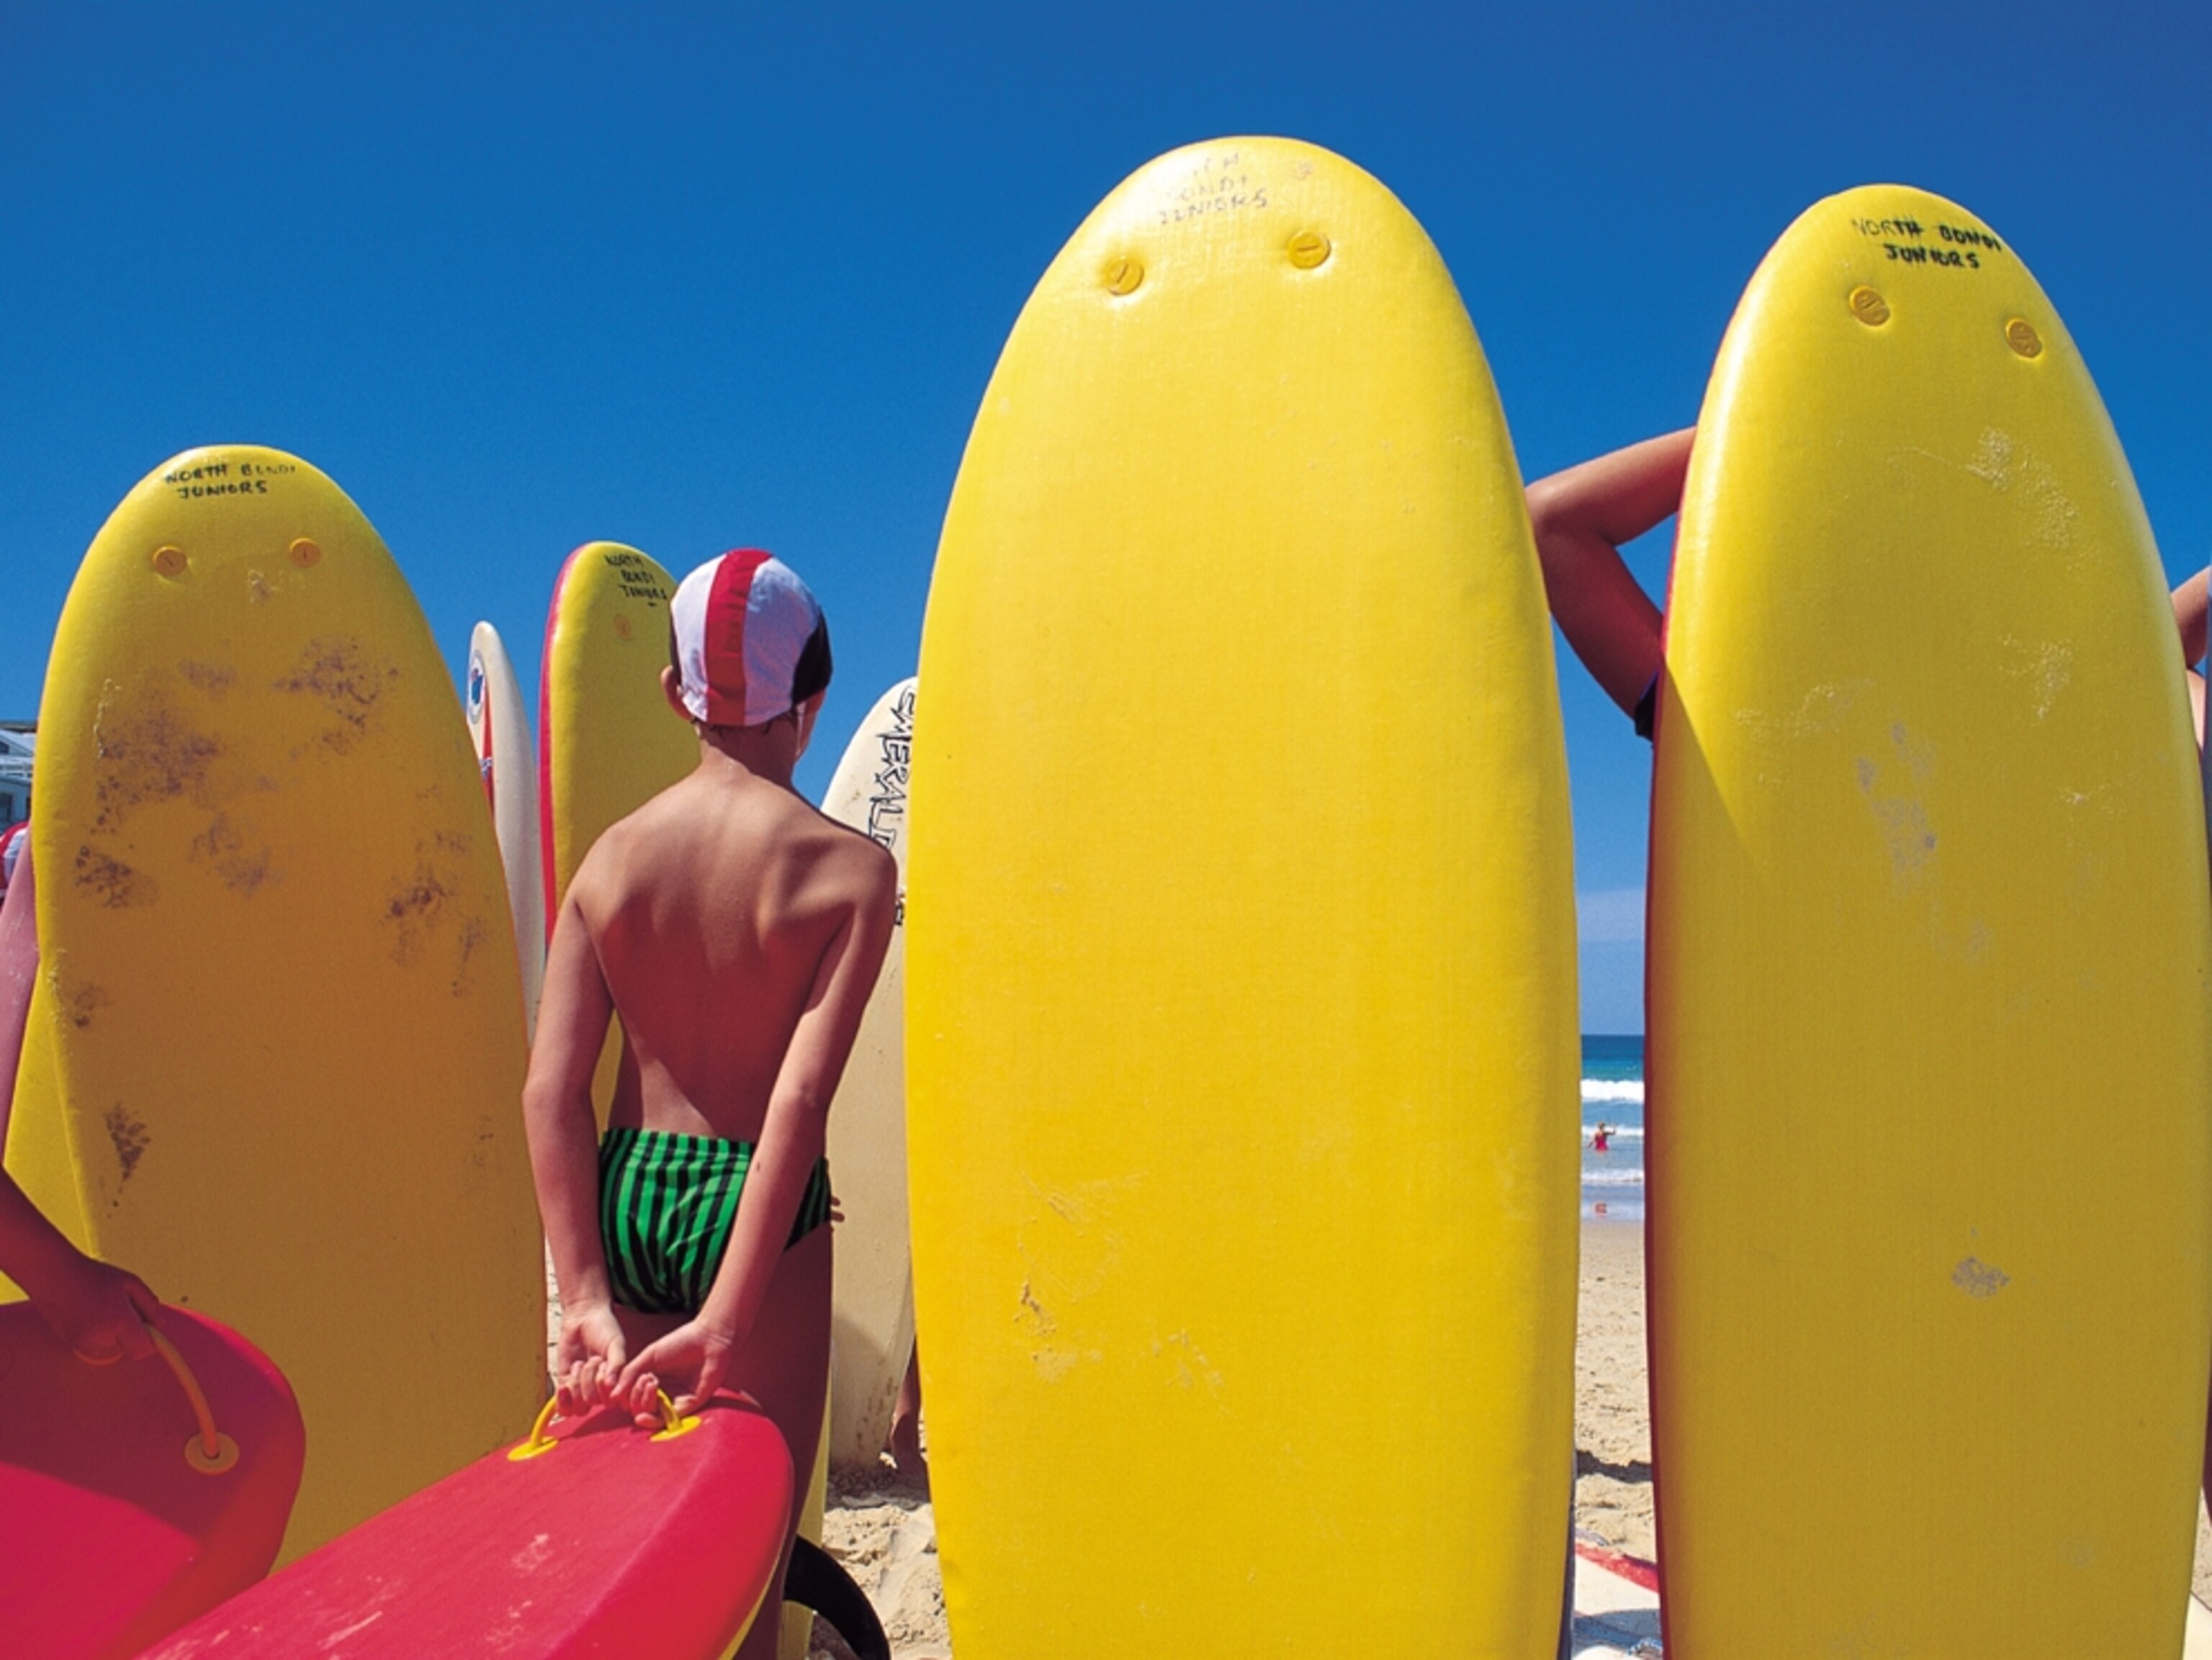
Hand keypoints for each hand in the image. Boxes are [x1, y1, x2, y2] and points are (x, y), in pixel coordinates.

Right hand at [34, 1255, 160, 1364]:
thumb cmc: (93, 1275)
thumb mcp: (130, 1283)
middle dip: (131, 1332)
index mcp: (119, 1322)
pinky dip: (99, 1334)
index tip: (150, 1327)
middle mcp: (101, 1339)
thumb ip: (149, 1305)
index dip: (151, 1340)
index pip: (144, 1349)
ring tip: (102, 1307)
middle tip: (120, 1306)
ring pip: (113, 1347)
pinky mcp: (71, 1345)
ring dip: (114, 1333)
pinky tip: (90, 1313)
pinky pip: (96, 1345)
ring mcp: (83, 1345)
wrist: (53, 1275)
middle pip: (129, 1347)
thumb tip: (160, 1325)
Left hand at [553, 1302, 627, 1414]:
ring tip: (579, 1365)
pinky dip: (563, 1399)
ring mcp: (582, 1390)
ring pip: (578, 1408)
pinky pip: (563, 1408)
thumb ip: (617, 1364)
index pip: (611, 1401)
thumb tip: (611, 1385)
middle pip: (592, 1402)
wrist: (583, 1318)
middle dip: (589, 1378)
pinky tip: (564, 1385)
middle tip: (592, 1359)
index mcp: (617, 1383)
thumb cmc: (604, 1329)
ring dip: (576, 1385)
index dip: (604, 1385)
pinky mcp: (566, 1387)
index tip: (604, 1364)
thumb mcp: (616, 1344)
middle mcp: (600, 1391)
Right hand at [615, 1317, 736, 1424]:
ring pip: (651, 1416)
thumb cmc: (679, 1343)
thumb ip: (629, 1374)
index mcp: (651, 1380)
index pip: (631, 1396)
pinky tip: (644, 1416)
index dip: (626, 1393)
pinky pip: (667, 1421)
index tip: (634, 1378)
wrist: (708, 1340)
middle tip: (647, 1380)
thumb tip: (612, 1398)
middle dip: (636, 1398)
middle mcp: (662, 1393)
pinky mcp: (688, 1406)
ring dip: (644, 1405)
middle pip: (639, 1408)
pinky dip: (653, 1420)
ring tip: (652, 1386)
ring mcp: (674, 1400)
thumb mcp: (649, 1357)